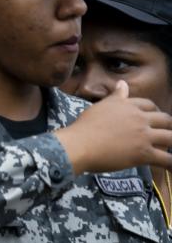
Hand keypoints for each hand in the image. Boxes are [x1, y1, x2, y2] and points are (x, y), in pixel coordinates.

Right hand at [55, 83, 171, 173]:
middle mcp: (139, 119)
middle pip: (165, 119)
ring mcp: (143, 136)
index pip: (149, 105)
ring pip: (170, 138)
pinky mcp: (144, 153)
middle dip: (169, 126)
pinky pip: (166, 159)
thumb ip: (115, 96)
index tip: (153, 117)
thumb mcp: (100, 106)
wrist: (79, 144)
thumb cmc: (85, 126)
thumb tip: (122, 83)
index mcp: (128, 106)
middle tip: (166, 132)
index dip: (154, 111)